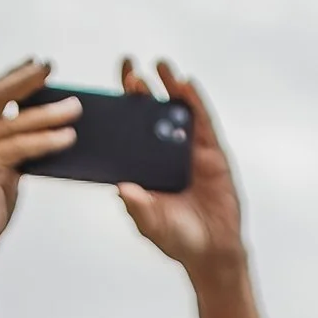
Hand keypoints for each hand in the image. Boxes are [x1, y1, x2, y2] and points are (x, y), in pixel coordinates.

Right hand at [0, 58, 81, 279]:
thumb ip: (10, 148)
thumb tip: (44, 126)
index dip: (12, 78)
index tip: (37, 64)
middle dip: (25, 81)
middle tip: (52, 67)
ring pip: (11, 126)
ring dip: (47, 115)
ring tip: (75, 108)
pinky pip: (17, 149)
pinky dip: (44, 142)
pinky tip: (66, 138)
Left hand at [115, 58, 245, 275]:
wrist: (212, 252)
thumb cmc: (178, 237)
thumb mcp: (151, 223)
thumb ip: (138, 206)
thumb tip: (122, 187)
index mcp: (144, 165)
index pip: (128, 129)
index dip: (120, 107)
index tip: (105, 89)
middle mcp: (164, 152)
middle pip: (151, 112)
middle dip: (140, 88)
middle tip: (129, 68)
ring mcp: (189, 150)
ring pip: (178, 111)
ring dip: (170, 87)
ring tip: (160, 65)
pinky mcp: (211, 153)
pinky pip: (203, 123)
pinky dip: (196, 103)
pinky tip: (187, 85)